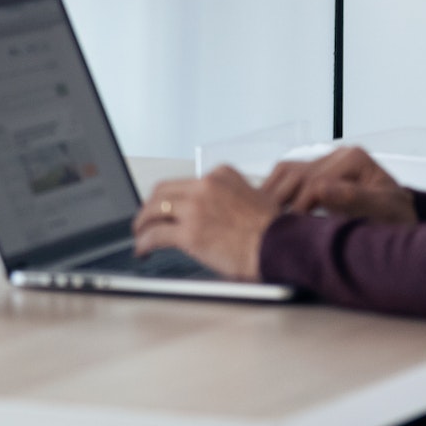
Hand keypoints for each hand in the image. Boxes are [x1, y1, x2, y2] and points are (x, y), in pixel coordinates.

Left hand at [132, 166, 277, 279]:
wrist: (286, 247)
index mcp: (220, 175)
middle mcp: (204, 186)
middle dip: (150, 207)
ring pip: (153, 211)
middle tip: (145, 219)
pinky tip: (142, 250)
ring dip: (142, 224)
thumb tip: (215, 210)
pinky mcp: (189, 233)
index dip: (170, 196)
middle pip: (162, 192)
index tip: (165, 206)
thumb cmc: (278, 231)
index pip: (184, 182)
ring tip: (140, 234)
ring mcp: (195, 208)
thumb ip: (232, 197)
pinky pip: (155, 235)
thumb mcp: (257, 198)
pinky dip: (144, 243)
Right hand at [260, 146, 414, 223]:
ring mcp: (325, 162)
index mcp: (355, 159)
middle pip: (297, 173)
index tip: (295, 227)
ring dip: (274, 194)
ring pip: (285, 170)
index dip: (303, 205)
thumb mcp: (385, 211)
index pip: (316, 179)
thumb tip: (322, 189)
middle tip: (275, 226)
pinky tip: (271, 208)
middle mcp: (337, 155)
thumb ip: (356, 198)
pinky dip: (274, 189)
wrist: (401, 227)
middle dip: (285, 201)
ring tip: (268, 217)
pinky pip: (285, 174)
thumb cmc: (396, 222)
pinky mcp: (316, 172)